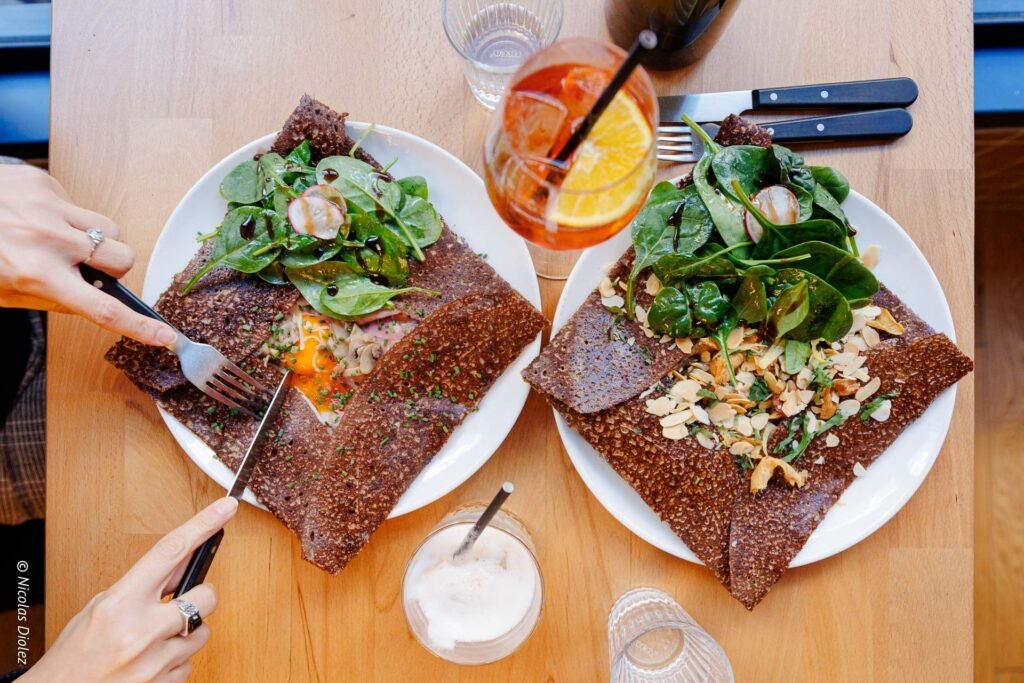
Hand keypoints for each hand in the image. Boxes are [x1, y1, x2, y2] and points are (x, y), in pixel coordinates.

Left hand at [0, 164, 175, 345]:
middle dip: (117, 268)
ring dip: (98, 241)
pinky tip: (35, 217)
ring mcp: (48, 208)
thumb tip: (92, 300)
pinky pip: (79, 206)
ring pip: (111, 230)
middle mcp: (46, 241)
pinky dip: (66, 216)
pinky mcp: (44, 184)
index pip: (101, 308)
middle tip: (91, 269)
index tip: (166, 337)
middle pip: (124, 259)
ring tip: (65, 241)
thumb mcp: (4, 292)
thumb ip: (51, 299)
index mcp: (35, 275)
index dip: (139, 326)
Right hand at [22, 498, 238, 682]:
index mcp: (119, 604)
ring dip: (185, 633)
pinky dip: (175, 660)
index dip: (203, 526)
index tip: (225, 508)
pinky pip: (190, 662)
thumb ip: (140, 586)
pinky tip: (150, 662)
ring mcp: (153, 662)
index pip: (170, 552)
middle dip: (197, 598)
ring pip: (203, 631)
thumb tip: (181, 567)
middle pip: (205, 597)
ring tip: (153, 641)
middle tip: (175, 606)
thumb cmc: (73, 655)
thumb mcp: (99, 608)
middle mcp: (139, 632)